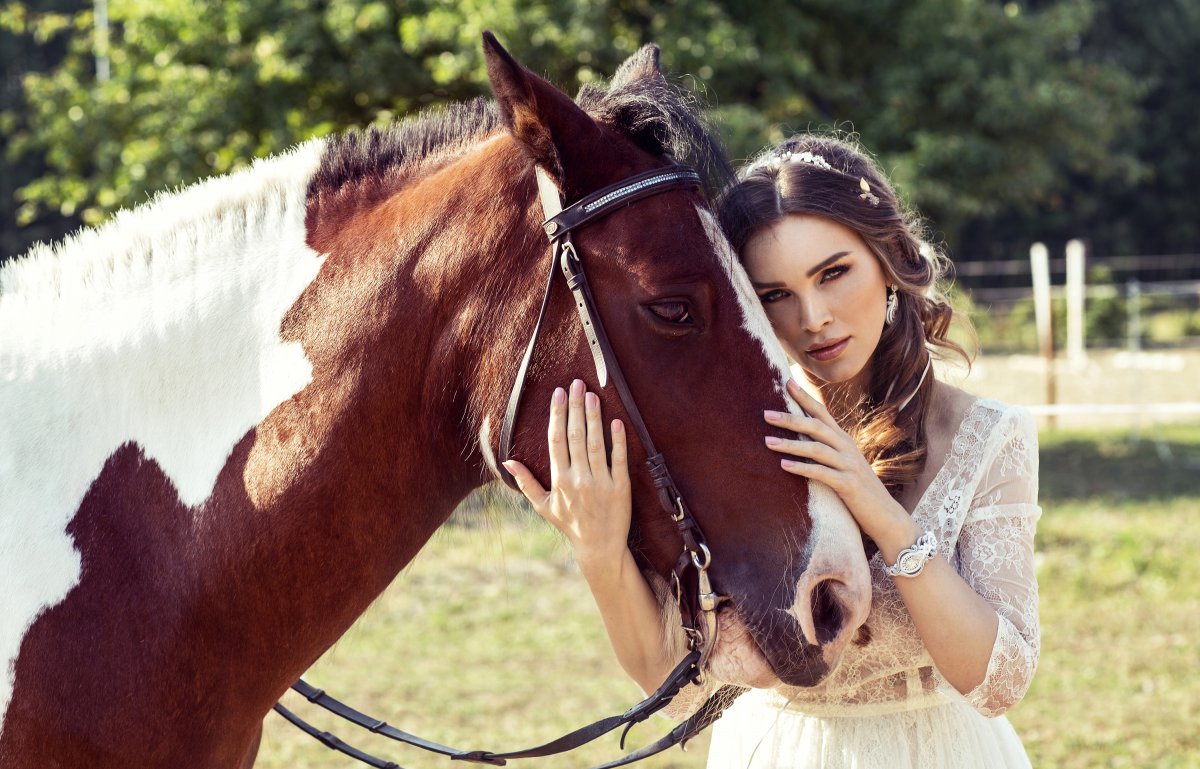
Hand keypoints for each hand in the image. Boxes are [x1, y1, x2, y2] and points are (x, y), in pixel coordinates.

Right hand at [502, 379, 631, 568]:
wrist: (599, 546)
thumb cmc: (569, 524)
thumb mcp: (543, 506)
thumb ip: (526, 482)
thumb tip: (507, 462)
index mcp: (559, 480)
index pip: (556, 440)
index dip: (557, 415)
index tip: (559, 393)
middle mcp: (579, 479)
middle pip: (575, 436)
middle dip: (575, 407)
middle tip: (577, 383)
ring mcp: (601, 482)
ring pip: (595, 443)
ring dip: (593, 417)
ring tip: (592, 395)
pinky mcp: (621, 487)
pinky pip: (619, 459)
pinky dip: (617, 440)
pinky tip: (615, 422)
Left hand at [763, 379, 915, 550]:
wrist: (885, 514)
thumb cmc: (859, 488)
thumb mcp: (843, 463)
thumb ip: (827, 448)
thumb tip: (802, 437)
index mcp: (844, 440)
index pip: (822, 413)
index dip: (805, 398)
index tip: (787, 382)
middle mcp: (847, 448)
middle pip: (816, 427)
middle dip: (790, 419)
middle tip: (766, 414)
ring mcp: (849, 465)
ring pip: (816, 449)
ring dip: (790, 445)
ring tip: (768, 441)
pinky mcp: (848, 485)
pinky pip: (822, 473)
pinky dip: (802, 469)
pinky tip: (784, 466)